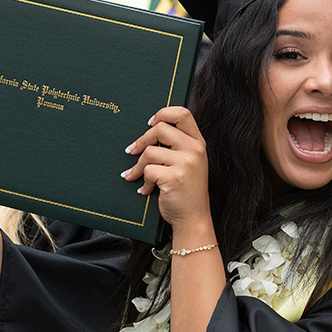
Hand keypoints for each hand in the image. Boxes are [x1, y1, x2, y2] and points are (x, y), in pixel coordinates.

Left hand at [122, 106, 211, 229]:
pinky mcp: (174, 177)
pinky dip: (144, 182)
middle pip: (160, 128)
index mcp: (198, 143)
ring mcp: (186, 163)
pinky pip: (148, 171)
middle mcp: (195, 150)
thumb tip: (151, 130)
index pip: (182, 113)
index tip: (150, 124)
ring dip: (139, 166)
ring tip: (138, 176)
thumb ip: (179, 145)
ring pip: (150, 152)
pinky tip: (148, 189)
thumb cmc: (187, 190)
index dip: (163, 113)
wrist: (193, 218)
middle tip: (132, 151)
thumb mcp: (190, 163)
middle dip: (142, 140)